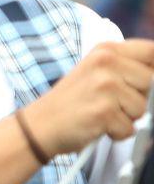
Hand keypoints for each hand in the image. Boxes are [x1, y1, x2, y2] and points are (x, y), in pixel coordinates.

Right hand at [25, 39, 153, 155]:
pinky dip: (117, 133)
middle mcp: (106, 63)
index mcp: (106, 50)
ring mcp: (105, 86)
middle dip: (139, 98)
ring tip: (103, 113)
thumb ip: (127, 67)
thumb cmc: (72, 101)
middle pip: (152, 82)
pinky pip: (130, 128)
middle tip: (114, 102)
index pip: (152, 51)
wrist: (41, 123)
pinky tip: (97, 125)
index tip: (144, 84)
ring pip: (143, 108)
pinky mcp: (103, 111)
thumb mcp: (96, 71)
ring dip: (127, 118)